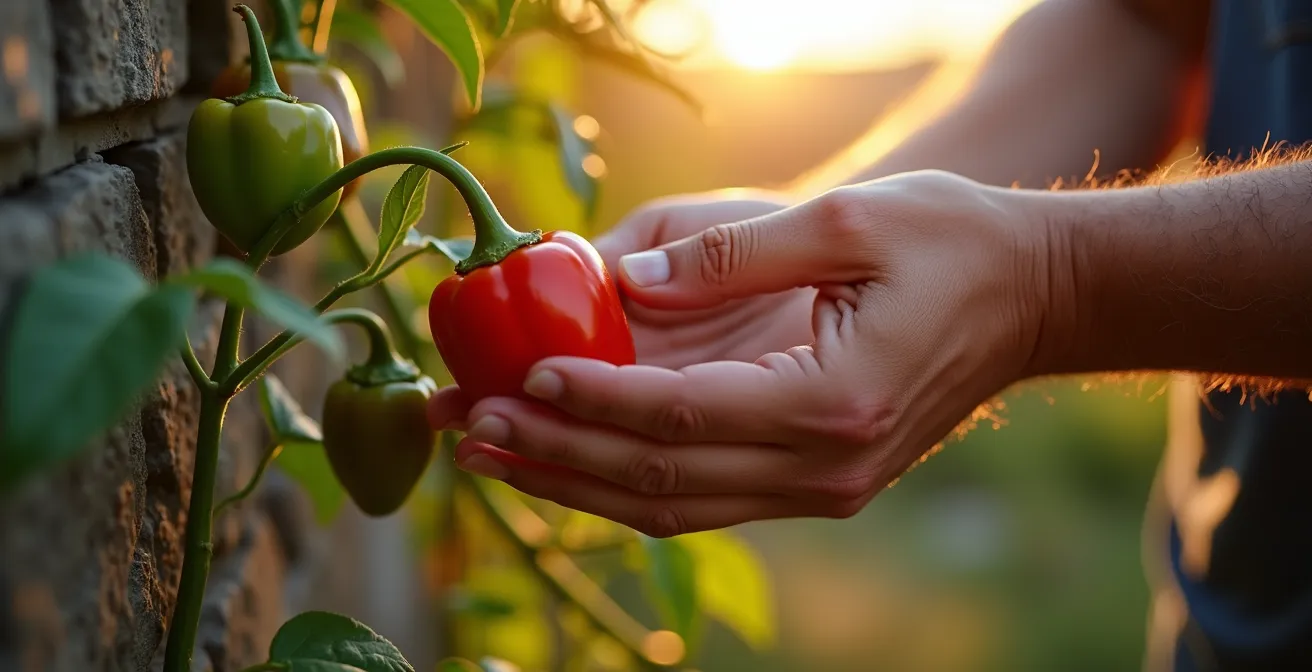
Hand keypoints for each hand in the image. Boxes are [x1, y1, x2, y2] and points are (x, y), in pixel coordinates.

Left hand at [434, 171, 1055, 535]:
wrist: (1031, 296)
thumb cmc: (950, 242)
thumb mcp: (848, 219)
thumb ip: (729, 254)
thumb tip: (621, 283)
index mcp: (834, 402)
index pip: (684, 418)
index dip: (595, 402)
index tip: (523, 378)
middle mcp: (825, 465)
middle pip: (662, 480)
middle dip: (557, 455)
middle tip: (468, 427)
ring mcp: (821, 485)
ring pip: (673, 505)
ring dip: (576, 480)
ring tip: (492, 450)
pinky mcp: (814, 479)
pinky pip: (701, 496)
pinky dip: (626, 480)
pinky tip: (569, 454)